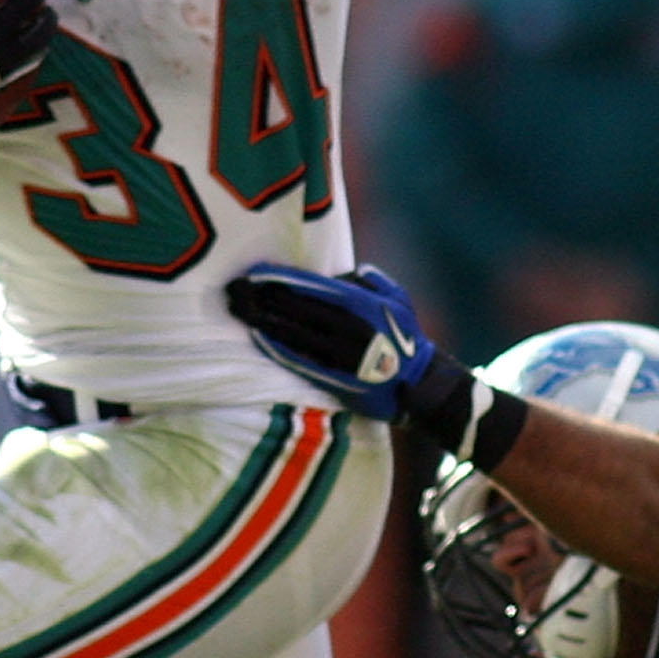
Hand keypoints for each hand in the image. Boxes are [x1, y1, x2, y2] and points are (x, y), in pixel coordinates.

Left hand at [225, 262, 445, 419]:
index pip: (313, 286)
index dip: (282, 279)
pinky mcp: (335, 377)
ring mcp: (340, 353)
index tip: (256, 272)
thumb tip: (341, 273)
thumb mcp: (398, 298)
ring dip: (263, 321)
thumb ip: (371, 279)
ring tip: (240, 310)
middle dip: (264, 297)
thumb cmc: (409, 338)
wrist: (422, 385)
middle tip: (236, 289)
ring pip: (294, 332)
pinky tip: (258, 337)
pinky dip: (277, 347)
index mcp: (363, 303)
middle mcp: (349, 326)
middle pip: (297, 307)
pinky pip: (300, 359)